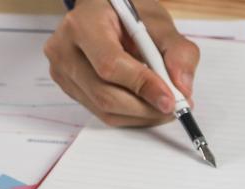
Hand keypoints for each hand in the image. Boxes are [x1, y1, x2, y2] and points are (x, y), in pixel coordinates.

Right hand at [45, 0, 199, 125]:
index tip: (171, 99)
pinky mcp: (69, 89)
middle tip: (175, 108)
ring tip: (164, 106)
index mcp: (83, 24)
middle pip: (105, 94)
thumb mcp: (158, 22)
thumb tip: (182, 88)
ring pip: (105, 109)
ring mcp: (62, 72)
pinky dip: (131, 115)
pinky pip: (103, 113)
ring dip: (141, 115)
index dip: (142, 86)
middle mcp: (64, 49)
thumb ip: (178, 51)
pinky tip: (147, 104)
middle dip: (146, 108)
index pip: (110, 64)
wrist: (104, 15)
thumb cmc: (128, 16)